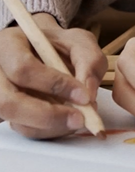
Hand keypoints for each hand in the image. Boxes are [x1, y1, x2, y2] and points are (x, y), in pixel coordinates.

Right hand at [0, 14, 106, 138]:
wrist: (46, 52)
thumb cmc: (59, 45)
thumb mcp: (78, 41)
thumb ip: (89, 60)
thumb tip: (88, 93)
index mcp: (9, 44)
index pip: (23, 67)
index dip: (53, 84)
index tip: (83, 94)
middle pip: (10, 103)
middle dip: (48, 115)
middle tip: (80, 119)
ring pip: (17, 122)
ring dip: (52, 127)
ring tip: (78, 119)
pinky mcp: (8, 115)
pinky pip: (25, 130)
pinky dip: (49, 130)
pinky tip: (66, 120)